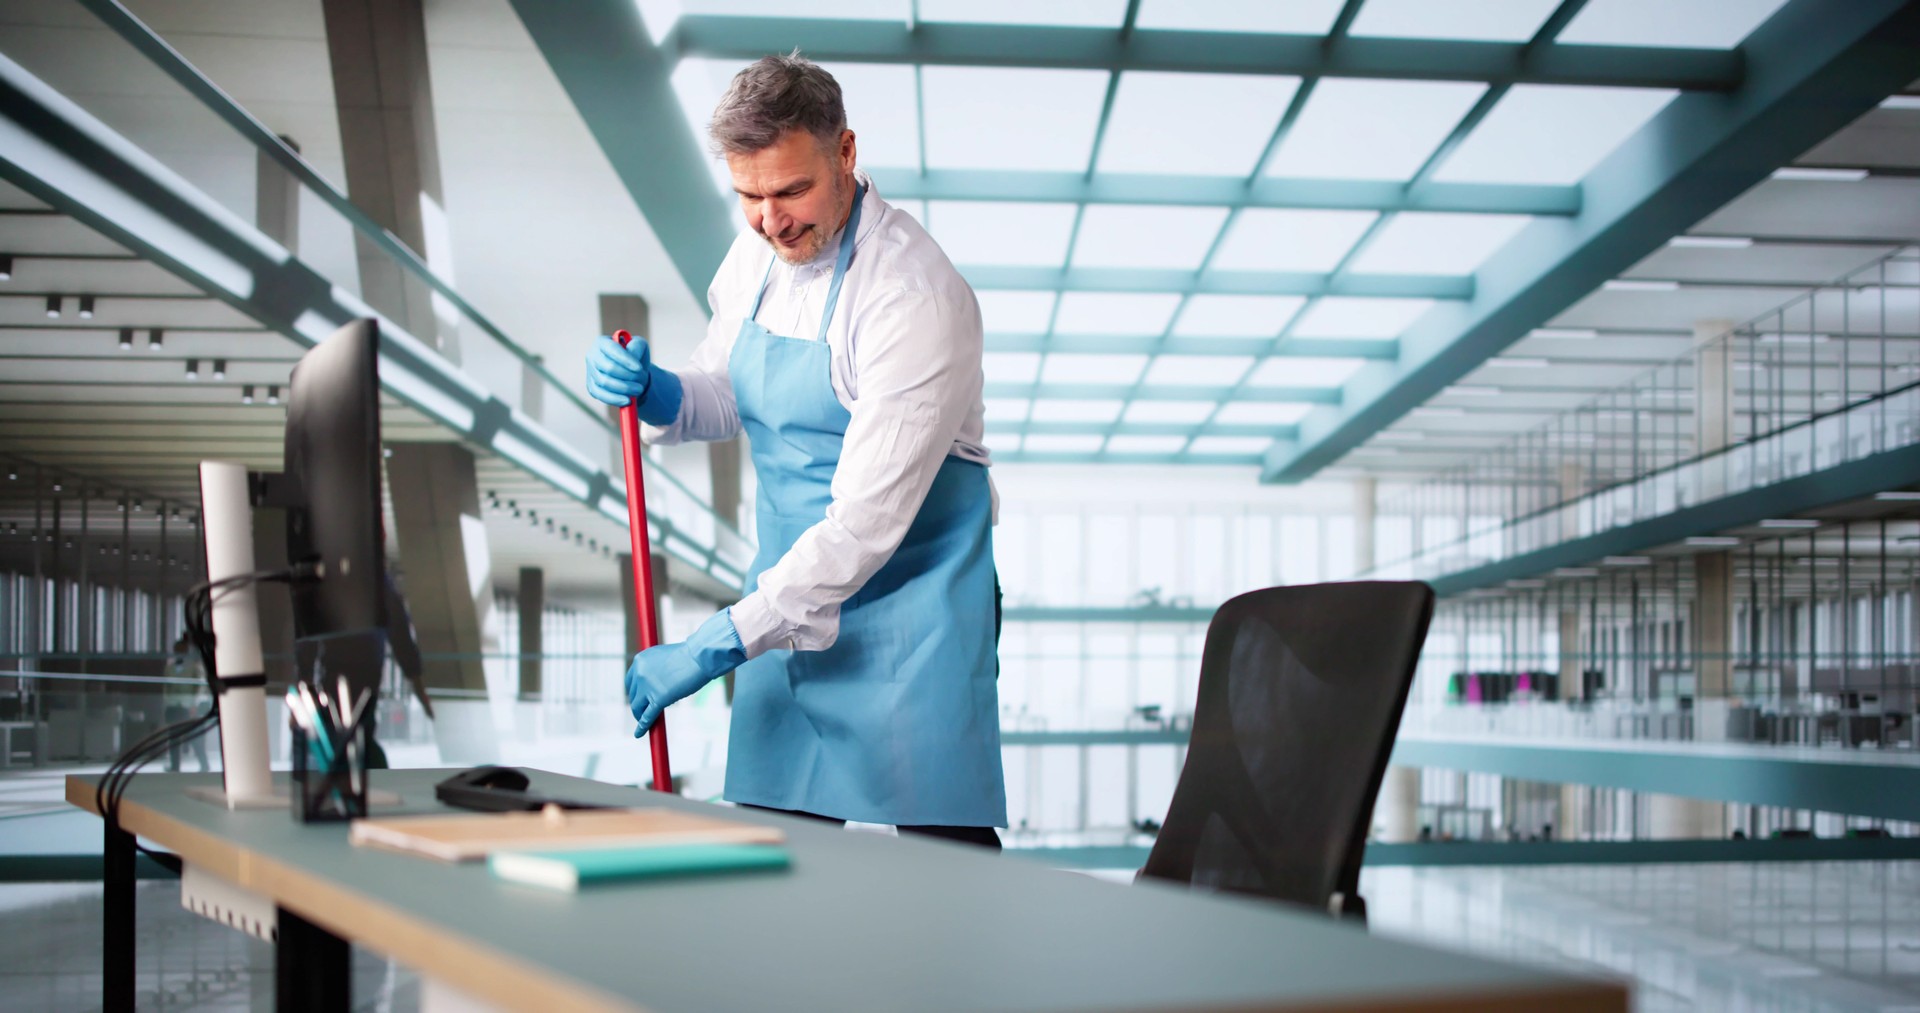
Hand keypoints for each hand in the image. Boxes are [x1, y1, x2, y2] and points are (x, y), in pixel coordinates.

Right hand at [585, 334, 682, 424]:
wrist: (630, 372)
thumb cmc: (634, 356)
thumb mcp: (639, 346)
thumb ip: (637, 346)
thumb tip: (632, 355)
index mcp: (602, 342)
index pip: (612, 349)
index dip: (626, 359)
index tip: (639, 368)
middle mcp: (592, 355)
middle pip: (608, 368)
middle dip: (627, 376)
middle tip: (641, 381)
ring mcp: (590, 372)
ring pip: (604, 382)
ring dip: (624, 388)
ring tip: (638, 390)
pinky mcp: (591, 386)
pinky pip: (600, 395)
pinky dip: (614, 399)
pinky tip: (627, 400)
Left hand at [625, 609, 747, 735]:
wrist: (700, 657)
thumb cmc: (690, 656)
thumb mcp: (664, 657)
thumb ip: (655, 668)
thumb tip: (656, 682)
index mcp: (640, 660)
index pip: (630, 681)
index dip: (635, 692)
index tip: (639, 698)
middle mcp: (639, 673)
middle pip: (633, 695)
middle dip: (638, 704)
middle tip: (644, 711)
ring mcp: (647, 687)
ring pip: (637, 707)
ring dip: (640, 716)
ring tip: (644, 723)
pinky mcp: (658, 699)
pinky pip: (647, 716)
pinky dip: (642, 726)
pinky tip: (639, 733)